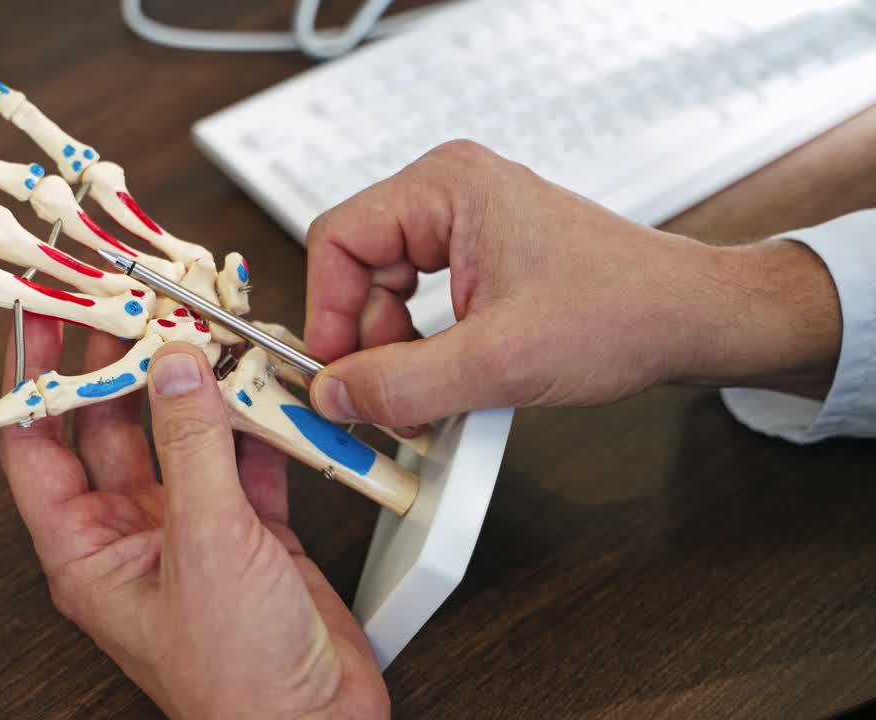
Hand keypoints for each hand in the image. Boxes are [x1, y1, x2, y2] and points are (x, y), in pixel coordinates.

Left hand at [0, 319, 388, 719]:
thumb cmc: (238, 682)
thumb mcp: (206, 548)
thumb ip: (192, 449)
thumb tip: (175, 367)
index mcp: (88, 551)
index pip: (35, 442)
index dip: (32, 374)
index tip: (40, 313)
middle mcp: (132, 536)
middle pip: (108, 425)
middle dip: (119, 361)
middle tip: (129, 300)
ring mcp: (192, 531)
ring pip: (180, 435)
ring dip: (194, 385)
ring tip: (200, 327)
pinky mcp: (250, 533)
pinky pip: (244, 459)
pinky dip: (257, 421)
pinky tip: (264, 385)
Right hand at [305, 140, 841, 425]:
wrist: (690, 321)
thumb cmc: (624, 312)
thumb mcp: (499, 362)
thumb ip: (403, 382)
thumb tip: (333, 395)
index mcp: (446, 186)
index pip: (337, 240)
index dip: (327, 313)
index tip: (333, 373)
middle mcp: (448, 193)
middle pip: (356, 267)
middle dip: (364, 339)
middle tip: (378, 395)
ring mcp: (463, 223)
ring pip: (383, 289)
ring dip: (392, 349)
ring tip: (422, 395)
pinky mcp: (477, 255)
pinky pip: (416, 300)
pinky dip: (419, 346)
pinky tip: (443, 380)